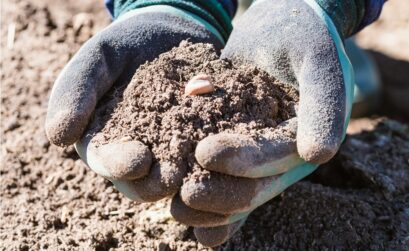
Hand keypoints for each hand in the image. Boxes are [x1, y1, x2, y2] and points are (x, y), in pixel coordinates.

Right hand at [45, 6, 223, 201]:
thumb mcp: (97, 59)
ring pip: (174, 176)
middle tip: (172, 178)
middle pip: (141, 180)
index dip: (119, 165)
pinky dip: (214, 160)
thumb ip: (75, 92)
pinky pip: (206, 156)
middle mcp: (137, 153)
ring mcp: (170, 151)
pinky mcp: (200, 142)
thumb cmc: (125, 46)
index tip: (137, 161)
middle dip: (154, 182)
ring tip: (200, 175)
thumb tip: (59, 137)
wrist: (169, 33)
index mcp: (105, 140)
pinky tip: (226, 156)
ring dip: (186, 180)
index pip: (107, 160)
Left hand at [171, 0, 355, 245]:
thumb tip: (317, 154)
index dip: (244, 160)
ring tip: (176, 209)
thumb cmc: (299, 36)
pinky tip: (188, 220)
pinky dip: (210, 206)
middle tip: (184, 196)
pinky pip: (227, 184)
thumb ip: (323, 99)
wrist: (278, 29)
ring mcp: (263, 156)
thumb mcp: (316, 57)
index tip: (204, 153)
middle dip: (221, 193)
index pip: (276, 156)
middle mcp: (287, 154)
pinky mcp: (241, 152)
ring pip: (240, 193)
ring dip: (211, 209)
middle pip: (257, 186)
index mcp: (309, 136)